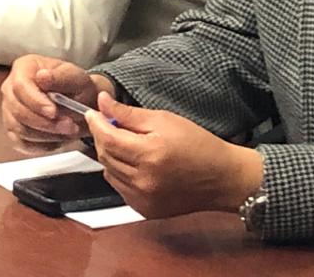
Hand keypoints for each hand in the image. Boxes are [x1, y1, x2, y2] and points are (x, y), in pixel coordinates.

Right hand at [0, 54, 114, 153]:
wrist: (79, 102)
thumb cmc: (75, 85)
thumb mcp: (75, 76)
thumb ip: (60, 77)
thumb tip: (42, 77)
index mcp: (23, 67)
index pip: (21, 86)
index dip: (36, 102)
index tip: (54, 112)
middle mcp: (10, 88)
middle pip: (18, 110)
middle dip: (45, 122)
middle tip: (69, 125)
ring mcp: (9, 110)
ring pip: (20, 129)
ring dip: (46, 135)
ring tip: (68, 131)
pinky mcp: (13, 130)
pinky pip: (22, 143)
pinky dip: (42, 145)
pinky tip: (58, 138)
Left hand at [84, 95, 261, 218]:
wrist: (221, 178)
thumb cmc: (197, 143)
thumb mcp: (165, 120)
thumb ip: (129, 114)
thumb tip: (102, 102)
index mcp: (148, 155)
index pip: (108, 138)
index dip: (96, 123)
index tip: (92, 112)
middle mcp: (142, 181)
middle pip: (105, 156)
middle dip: (102, 137)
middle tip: (108, 123)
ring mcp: (143, 199)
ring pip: (109, 173)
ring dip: (110, 155)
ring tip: (124, 142)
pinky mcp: (146, 210)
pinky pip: (120, 188)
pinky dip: (119, 173)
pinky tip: (133, 163)